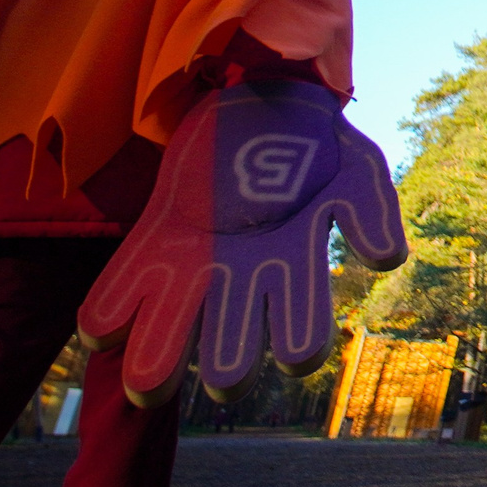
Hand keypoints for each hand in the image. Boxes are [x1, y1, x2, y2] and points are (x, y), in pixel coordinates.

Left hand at [78, 81, 406, 406]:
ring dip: (156, 358)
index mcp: (295, 264)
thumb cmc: (316, 141)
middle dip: (227, 365)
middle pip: (232, 337)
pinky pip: (125, 281)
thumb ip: (373, 210)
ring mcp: (196, 258)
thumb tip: (386, 259)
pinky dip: (110, 310)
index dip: (297, 345)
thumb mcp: (357, 166)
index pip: (300, 324)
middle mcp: (243, 273)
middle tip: (223, 385)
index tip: (296, 357)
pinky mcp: (158, 235)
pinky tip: (100, 332)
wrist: (261, 97)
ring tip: (144, 389)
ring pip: (173, 322)